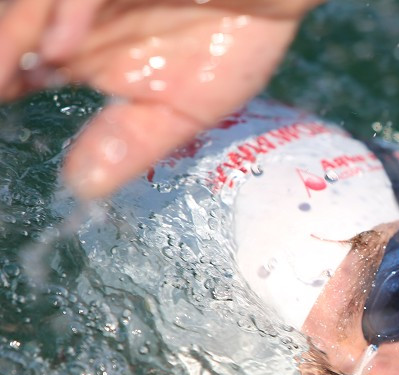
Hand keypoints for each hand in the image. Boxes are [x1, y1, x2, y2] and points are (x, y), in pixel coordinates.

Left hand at [0, 0, 323, 198]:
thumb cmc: (233, 38)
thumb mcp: (183, 111)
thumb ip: (132, 144)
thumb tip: (82, 190)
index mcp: (81, 50)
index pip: (17, 69)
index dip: (4, 84)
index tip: (5, 107)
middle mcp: (76, 18)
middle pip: (16, 38)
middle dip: (2, 63)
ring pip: (34, 10)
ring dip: (12, 41)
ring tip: (1, 77)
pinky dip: (66, 13)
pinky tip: (61, 48)